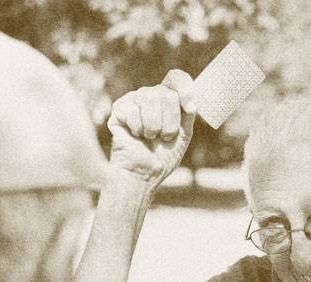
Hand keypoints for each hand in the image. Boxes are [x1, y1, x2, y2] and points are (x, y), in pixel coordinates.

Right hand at [107, 69, 196, 185]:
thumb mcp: (184, 134)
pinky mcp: (118, 109)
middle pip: (166, 93)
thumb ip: (188, 114)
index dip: (185, 89)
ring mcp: (133, 100)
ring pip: (149, 99)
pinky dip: (138, 128)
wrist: (144, 174)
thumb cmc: (163, 156)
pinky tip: (135, 136)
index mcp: (167, 98)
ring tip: (150, 138)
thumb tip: (191, 101)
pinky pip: (132, 110)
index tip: (190, 108)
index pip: (176, 77)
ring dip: (154, 126)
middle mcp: (150, 95)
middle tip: (164, 137)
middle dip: (170, 122)